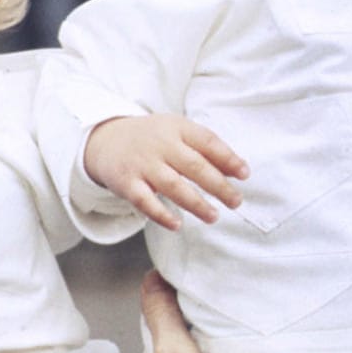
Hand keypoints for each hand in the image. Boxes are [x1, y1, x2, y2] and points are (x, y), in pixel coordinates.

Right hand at [84, 114, 247, 230]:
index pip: (207, 141)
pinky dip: (161, 214)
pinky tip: (177, 225)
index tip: (245, 174)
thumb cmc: (153, 139)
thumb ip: (205, 149)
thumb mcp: (177, 132)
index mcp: (177, 128)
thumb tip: (238, 170)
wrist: (106, 139)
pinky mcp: (126, 183)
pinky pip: (145, 201)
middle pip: (194, 166)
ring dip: (196, 203)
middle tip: (236, 202)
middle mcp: (160, 144)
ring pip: (173, 185)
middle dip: (218, 186)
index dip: (228, 158)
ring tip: (214, 216)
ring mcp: (142, 164)